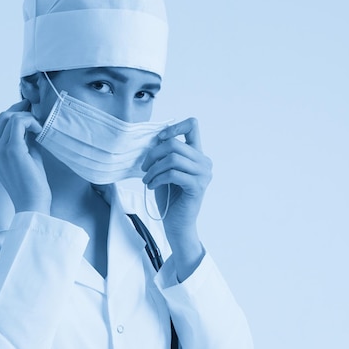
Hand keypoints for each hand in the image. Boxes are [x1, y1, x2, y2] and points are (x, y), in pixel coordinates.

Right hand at [0, 99, 50, 213]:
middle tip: (35, 114)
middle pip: (1, 117)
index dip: (13, 113)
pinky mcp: (12, 150)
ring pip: (9, 117)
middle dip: (20, 111)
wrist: (32, 203)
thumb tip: (30, 122)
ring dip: (27, 118)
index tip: (28, 110)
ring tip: (39, 127)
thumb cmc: (31, 183)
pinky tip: (39, 130)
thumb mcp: (25, 155)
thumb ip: (23, 139)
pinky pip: (19, 123)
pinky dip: (30, 122)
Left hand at [141, 117, 212, 237]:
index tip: (159, 139)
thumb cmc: (170, 197)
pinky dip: (157, 179)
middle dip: (153, 154)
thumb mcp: (165, 170)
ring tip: (147, 179)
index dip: (173, 127)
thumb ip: (164, 153)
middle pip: (174, 143)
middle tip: (144, 167)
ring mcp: (203, 174)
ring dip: (154, 169)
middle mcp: (204, 161)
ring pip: (172, 159)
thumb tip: (155, 138)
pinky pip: (173, 174)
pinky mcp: (197, 186)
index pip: (192, 125)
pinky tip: (151, 185)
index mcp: (197, 154)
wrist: (177, 223)